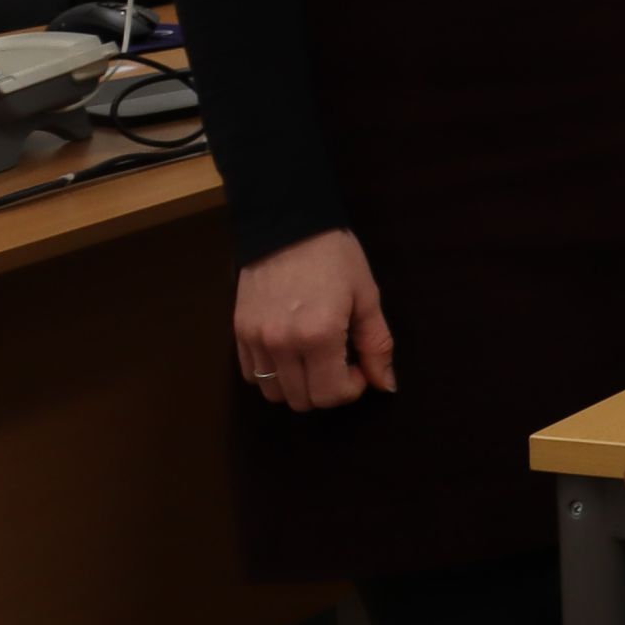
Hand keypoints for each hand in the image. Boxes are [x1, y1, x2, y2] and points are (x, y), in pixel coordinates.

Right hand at [235, 227, 393, 410]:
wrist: (288, 223)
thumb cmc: (335, 256)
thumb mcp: (367, 296)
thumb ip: (376, 344)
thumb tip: (386, 384)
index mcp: (318, 335)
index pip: (329, 394)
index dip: (351, 389)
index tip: (359, 366)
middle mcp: (281, 344)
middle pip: (301, 400)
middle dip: (326, 390)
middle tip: (340, 362)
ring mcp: (254, 339)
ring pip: (273, 393)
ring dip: (297, 385)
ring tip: (314, 358)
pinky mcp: (238, 332)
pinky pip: (251, 374)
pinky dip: (272, 373)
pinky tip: (290, 351)